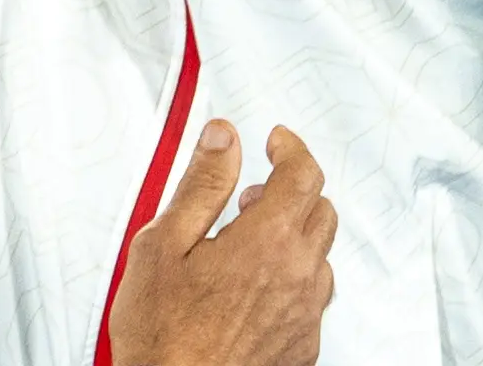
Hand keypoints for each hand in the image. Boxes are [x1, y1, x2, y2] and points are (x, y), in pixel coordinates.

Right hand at [108, 119, 337, 365]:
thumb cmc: (162, 337)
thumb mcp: (163, 245)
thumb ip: (201, 184)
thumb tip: (224, 138)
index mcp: (267, 242)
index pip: (303, 174)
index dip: (290, 148)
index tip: (275, 142)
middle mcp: (298, 277)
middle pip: (321, 211)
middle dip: (291, 191)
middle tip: (252, 196)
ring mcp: (304, 316)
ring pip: (320, 256)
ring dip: (294, 237)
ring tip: (248, 246)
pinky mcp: (302, 347)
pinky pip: (313, 299)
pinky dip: (293, 279)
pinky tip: (255, 290)